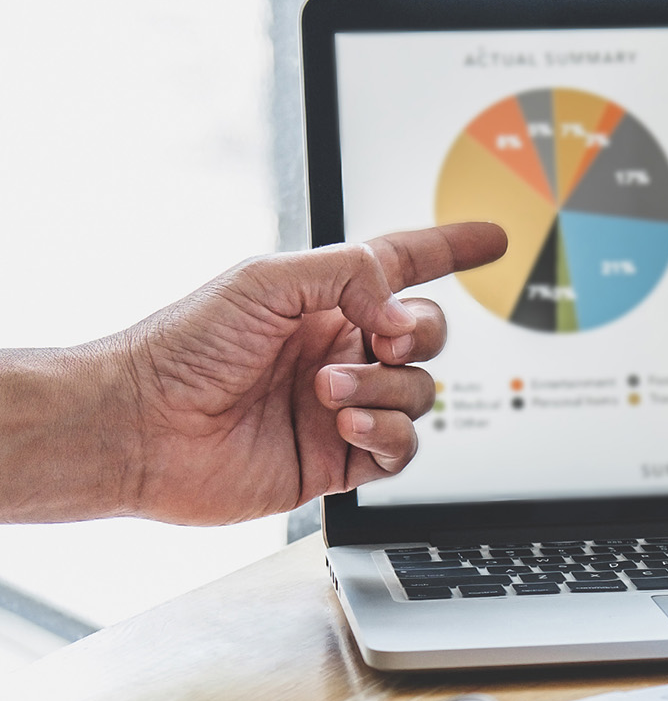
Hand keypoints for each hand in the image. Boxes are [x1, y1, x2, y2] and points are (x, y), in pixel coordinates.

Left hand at [0, 223, 506, 524]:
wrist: (141, 428)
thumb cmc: (183, 347)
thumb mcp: (268, 280)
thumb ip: (351, 275)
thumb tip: (404, 310)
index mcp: (324, 299)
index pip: (402, 265)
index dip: (451, 249)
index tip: (493, 239)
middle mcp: (339, 350)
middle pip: (426, 335)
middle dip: (417, 335)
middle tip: (382, 339)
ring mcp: (341, 407)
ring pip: (419, 394)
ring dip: (385, 391)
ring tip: (328, 394)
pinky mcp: (338, 460)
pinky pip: (401, 450)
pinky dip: (387, 436)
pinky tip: (346, 428)